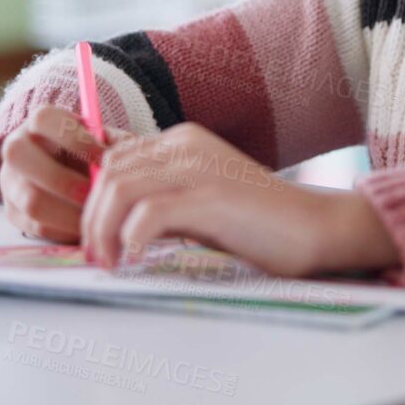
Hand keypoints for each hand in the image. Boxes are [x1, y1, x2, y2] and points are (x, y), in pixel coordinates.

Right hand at [0, 104, 106, 241]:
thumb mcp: (104, 142)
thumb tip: (123, 163)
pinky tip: (88, 226)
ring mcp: (10, 183)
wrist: (73, 176)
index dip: (74, 138)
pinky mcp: (13, 213)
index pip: (43, 119)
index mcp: (38, 123)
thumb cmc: (92, 154)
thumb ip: (115, 145)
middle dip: (63, 179)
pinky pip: (38, 227)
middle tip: (94, 192)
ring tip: (97, 215)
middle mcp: (16, 148)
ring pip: (31, 200)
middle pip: (19, 156)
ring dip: (69, 212)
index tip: (104, 156)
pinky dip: (67, 230)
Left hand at [79, 122, 399, 277]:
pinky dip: (131, 238)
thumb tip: (108, 219)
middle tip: (96, 258)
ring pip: (119, 187)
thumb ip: (159, 200)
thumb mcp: (198, 203)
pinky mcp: (211, 196)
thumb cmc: (257, 224)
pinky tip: (136, 260)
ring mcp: (199, 167)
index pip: (112, 158)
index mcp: (182, 141)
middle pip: (108, 171)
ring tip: (109, 262)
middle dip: (90, 218)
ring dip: (102, 230)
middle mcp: (185, 145)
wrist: (314, 229)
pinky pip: (148, 212)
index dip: (91, 200)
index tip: (92, 240)